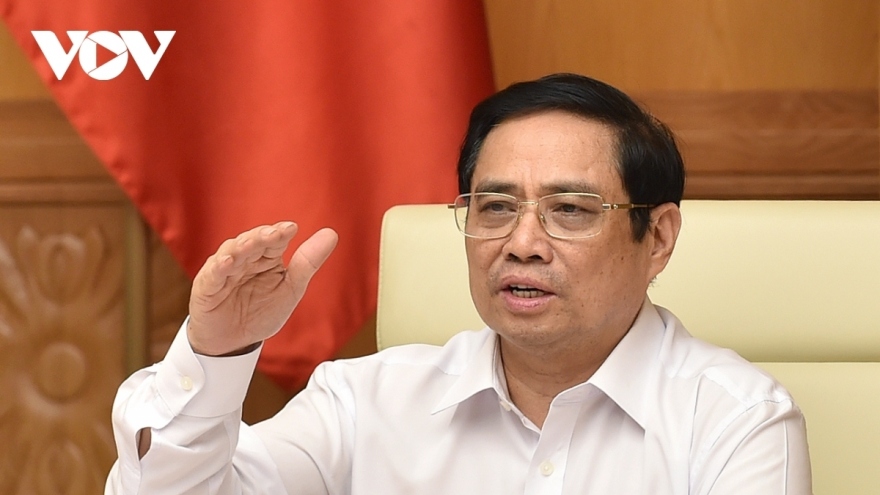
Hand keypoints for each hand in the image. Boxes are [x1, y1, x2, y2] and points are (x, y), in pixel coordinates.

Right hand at [186, 221, 337, 355]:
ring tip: (254, 242)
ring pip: (232, 253)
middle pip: (253, 242)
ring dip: (242, 246)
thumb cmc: (260, 312)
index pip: (273, 241)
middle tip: (276, 232)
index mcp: (265, 257)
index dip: (280, 234)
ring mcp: (224, 270)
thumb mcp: (290, 289)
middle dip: (263, 236)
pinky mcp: (206, 286)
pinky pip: (212, 274)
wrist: (233, 342)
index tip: (292, 228)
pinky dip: (219, 267)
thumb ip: (307, 263)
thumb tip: (332, 233)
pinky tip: (228, 261)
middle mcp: (244, 259)